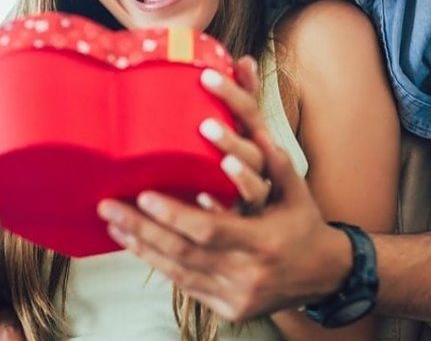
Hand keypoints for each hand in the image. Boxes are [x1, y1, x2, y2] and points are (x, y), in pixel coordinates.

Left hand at [97, 57, 351, 321]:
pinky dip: (158, 264)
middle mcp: (248, 273)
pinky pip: (184, 285)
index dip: (173, 214)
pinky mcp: (228, 309)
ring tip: (112, 223)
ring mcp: (236, 296)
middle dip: (142, 229)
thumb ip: (272, 157)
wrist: (323, 275)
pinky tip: (136, 244)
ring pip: (177, 272)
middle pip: (183, 252)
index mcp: (264, 241)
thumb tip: (251, 121)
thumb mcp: (295, 187)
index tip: (143, 195)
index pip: (208, 229)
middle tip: (108, 206)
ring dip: (141, 246)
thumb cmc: (304, 222)